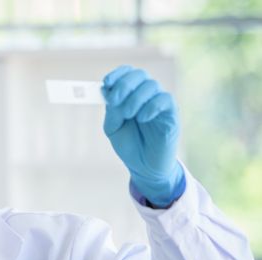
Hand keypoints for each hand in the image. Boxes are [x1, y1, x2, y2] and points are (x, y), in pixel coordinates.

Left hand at [101, 65, 184, 207]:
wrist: (144, 168)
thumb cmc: (130, 146)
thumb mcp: (113, 128)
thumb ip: (111, 110)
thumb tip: (107, 92)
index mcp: (131, 95)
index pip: (127, 73)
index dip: (117, 74)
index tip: (106, 82)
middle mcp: (146, 96)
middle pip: (139, 75)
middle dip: (124, 85)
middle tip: (114, 100)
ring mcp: (159, 103)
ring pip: (151, 85)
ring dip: (135, 98)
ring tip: (129, 115)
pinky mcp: (171, 114)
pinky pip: (165, 99)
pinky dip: (151, 106)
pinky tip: (143, 118)